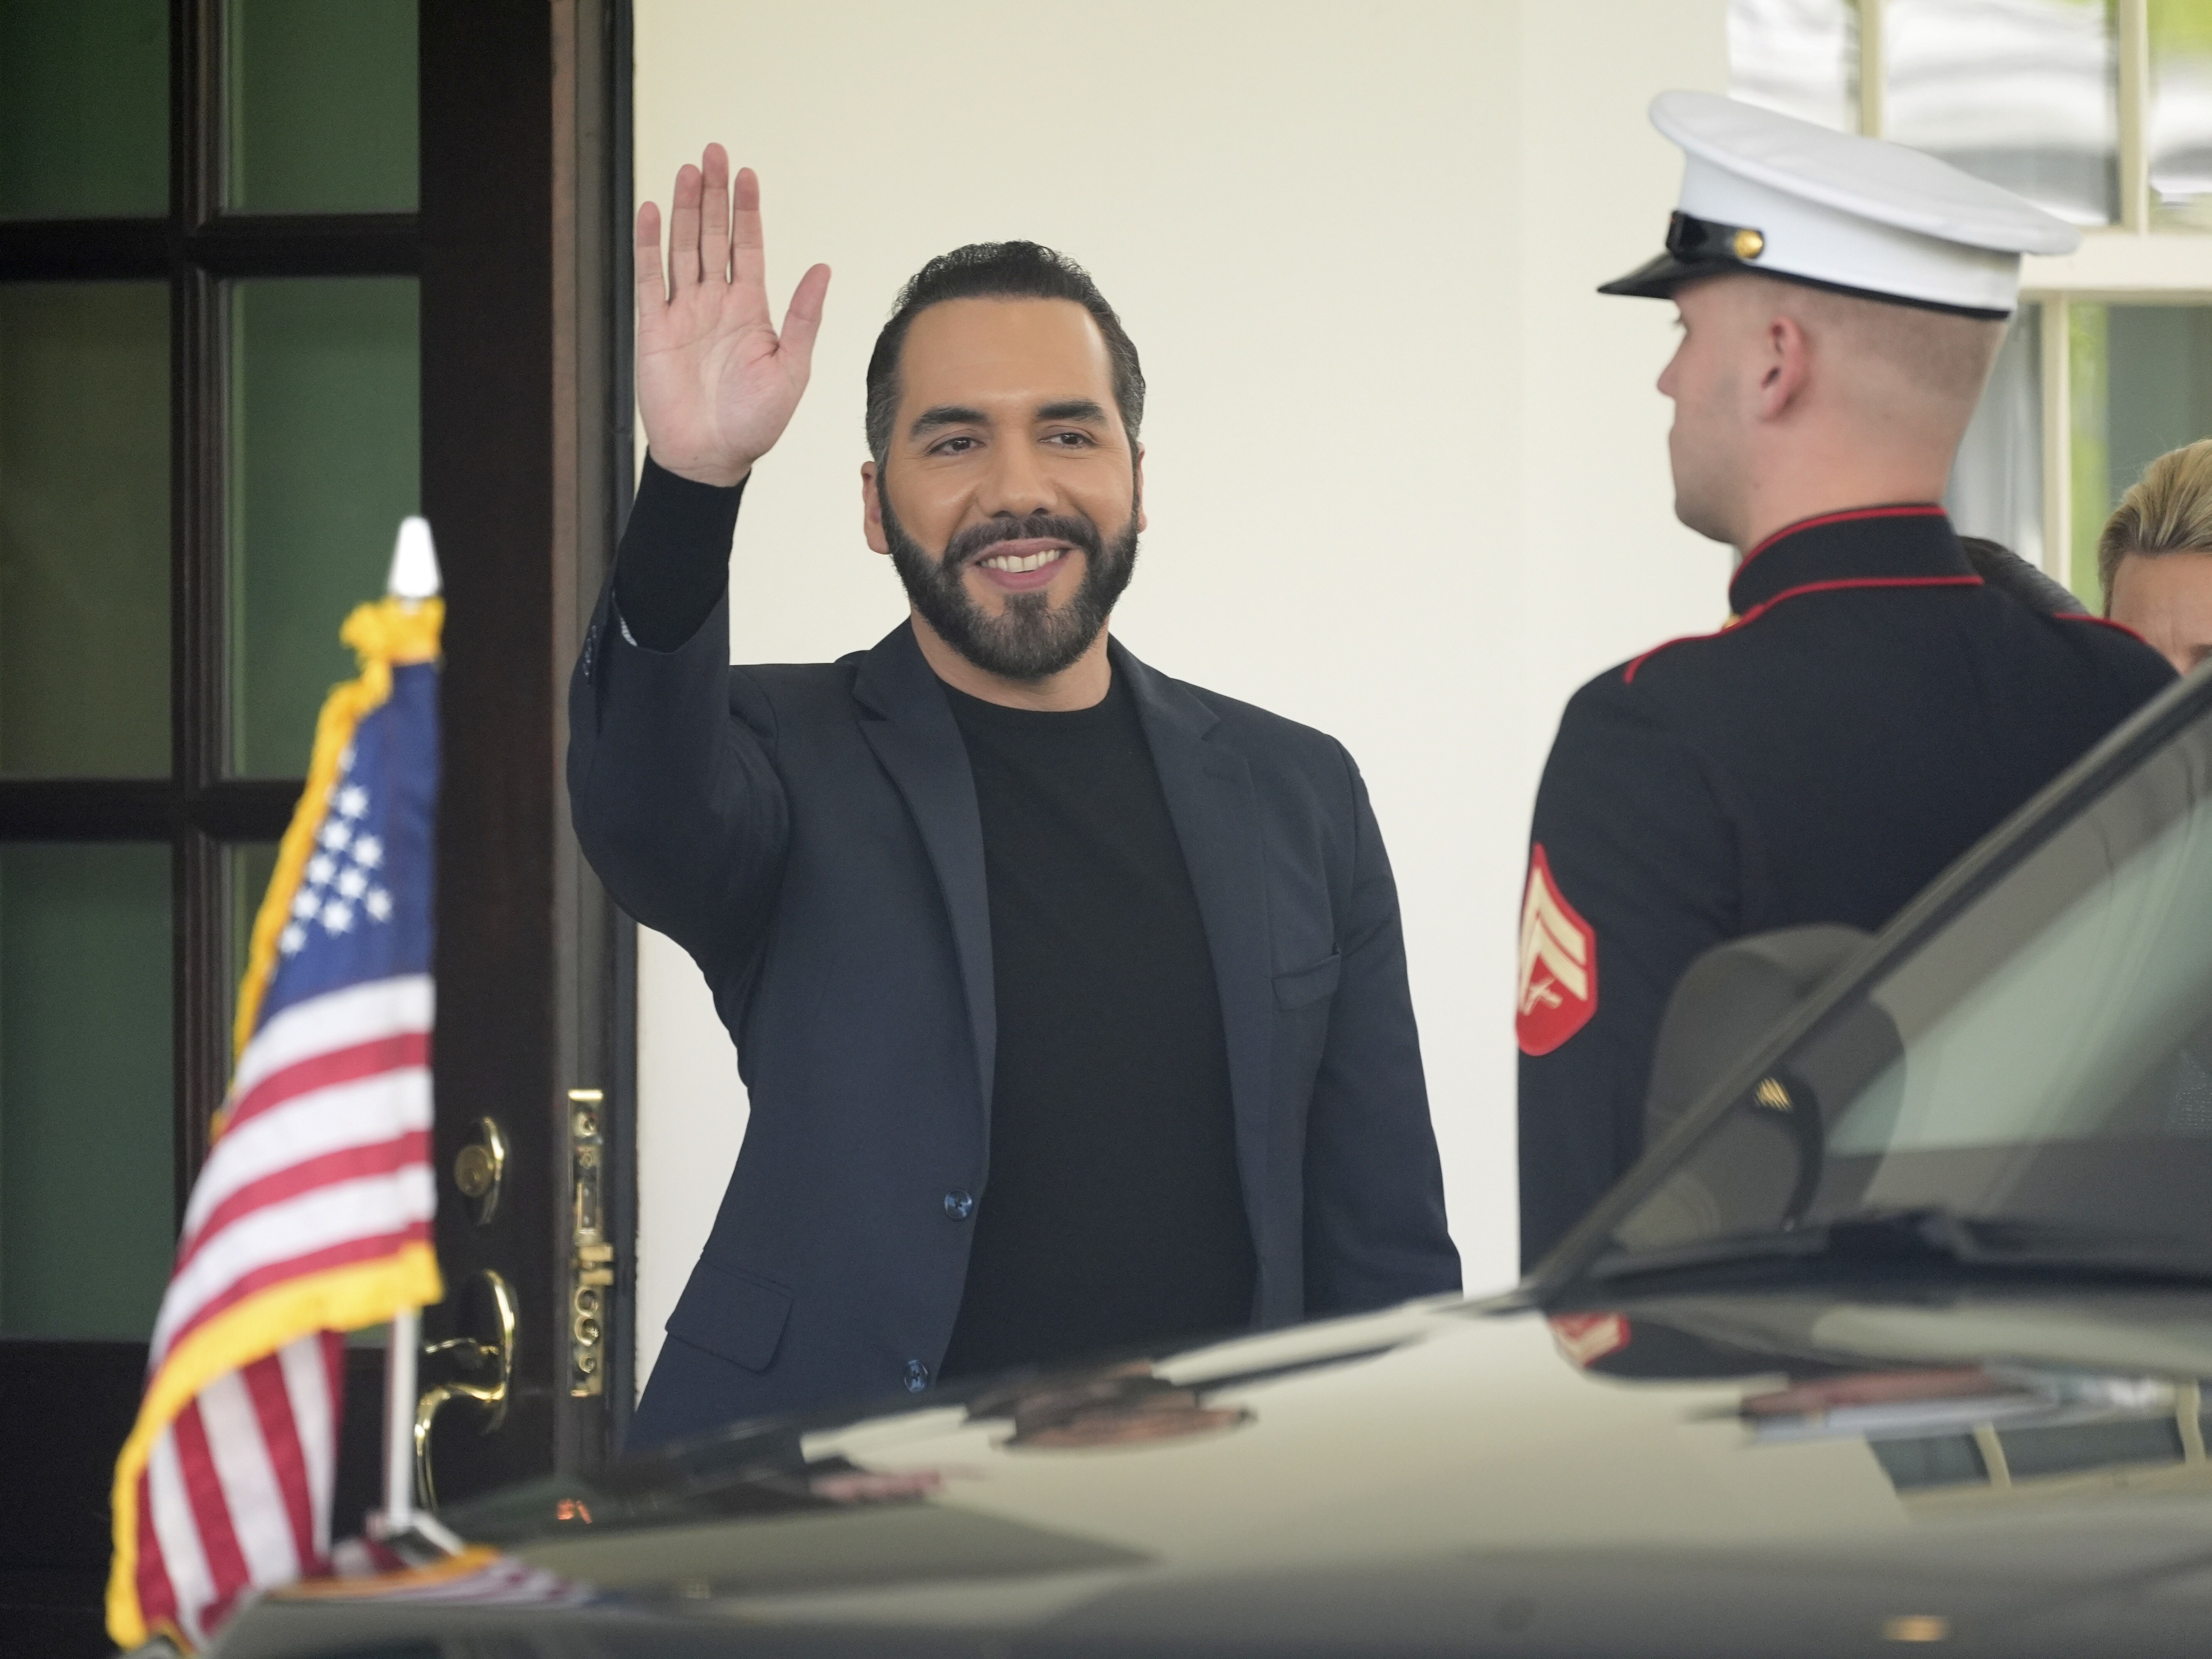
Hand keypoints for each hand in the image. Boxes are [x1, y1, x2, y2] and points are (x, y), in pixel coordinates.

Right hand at [635, 148, 830, 487]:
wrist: (712, 457)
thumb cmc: (756, 422)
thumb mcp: (792, 368)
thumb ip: (804, 318)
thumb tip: (823, 269)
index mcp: (751, 310)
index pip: (747, 247)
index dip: (746, 210)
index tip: (746, 173)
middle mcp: (716, 304)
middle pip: (713, 235)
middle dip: (714, 194)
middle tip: (713, 151)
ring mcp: (684, 313)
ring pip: (682, 247)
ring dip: (685, 208)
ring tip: (688, 169)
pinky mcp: (655, 328)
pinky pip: (649, 278)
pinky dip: (648, 244)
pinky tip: (651, 211)